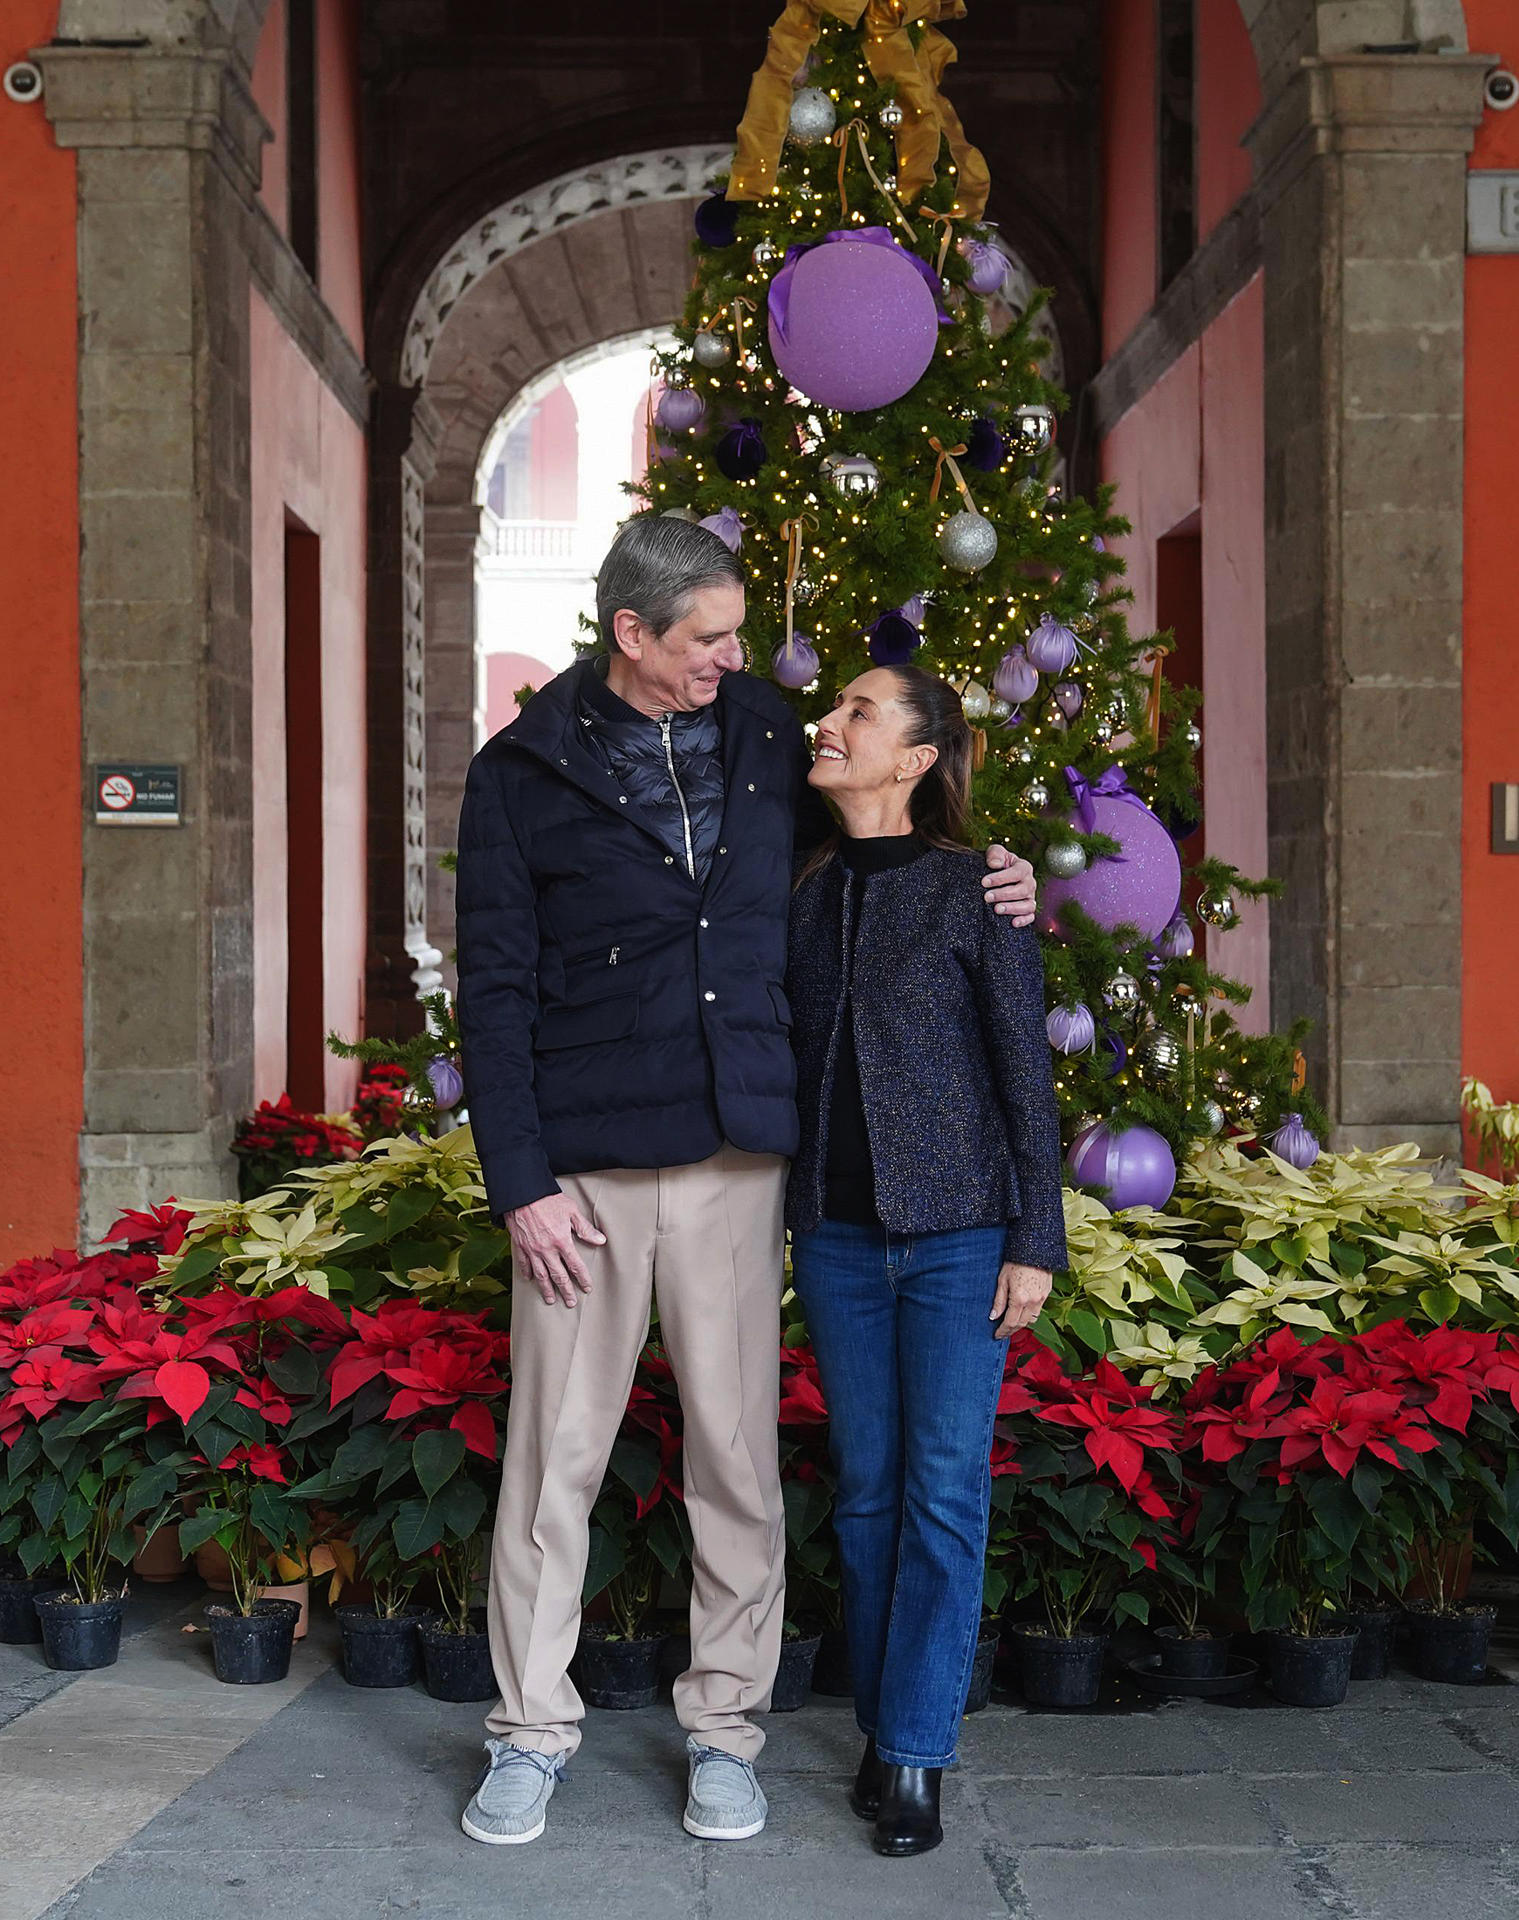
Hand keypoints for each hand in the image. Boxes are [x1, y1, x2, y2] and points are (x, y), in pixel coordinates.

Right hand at [506, 1192, 606, 1306]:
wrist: (522, 1194)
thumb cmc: (548, 1200)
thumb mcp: (571, 1211)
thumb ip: (585, 1228)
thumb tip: (601, 1240)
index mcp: (562, 1241)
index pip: (575, 1266)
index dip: (583, 1278)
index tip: (587, 1288)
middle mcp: (547, 1250)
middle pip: (558, 1275)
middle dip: (566, 1290)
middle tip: (571, 1302)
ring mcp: (532, 1250)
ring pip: (541, 1275)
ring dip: (546, 1289)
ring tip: (551, 1300)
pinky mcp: (520, 1246)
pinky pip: (524, 1264)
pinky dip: (527, 1273)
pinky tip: (530, 1280)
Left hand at [982, 844, 1036, 926]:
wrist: (995, 876)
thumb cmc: (996, 863)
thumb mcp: (994, 853)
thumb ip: (995, 854)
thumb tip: (995, 864)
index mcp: (1024, 868)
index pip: (1017, 873)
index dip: (1001, 878)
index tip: (984, 882)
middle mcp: (1030, 883)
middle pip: (1022, 890)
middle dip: (1003, 894)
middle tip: (986, 897)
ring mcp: (1030, 898)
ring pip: (1028, 905)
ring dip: (1012, 908)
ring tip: (996, 909)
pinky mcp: (1028, 910)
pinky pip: (1030, 917)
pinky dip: (1023, 920)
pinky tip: (1012, 923)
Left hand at [991, 1262, 1050, 1338]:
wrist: (1034, 1248)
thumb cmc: (1015, 1261)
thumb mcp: (1002, 1280)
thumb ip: (998, 1301)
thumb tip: (993, 1317)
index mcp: (1019, 1299)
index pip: (1010, 1323)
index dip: (1003, 1331)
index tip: (996, 1335)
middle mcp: (1033, 1301)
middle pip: (1022, 1324)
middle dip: (1011, 1330)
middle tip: (1002, 1332)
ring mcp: (1042, 1298)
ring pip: (1032, 1319)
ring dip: (1021, 1323)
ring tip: (1011, 1322)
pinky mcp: (1047, 1293)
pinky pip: (1038, 1310)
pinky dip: (1029, 1314)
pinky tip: (1022, 1311)